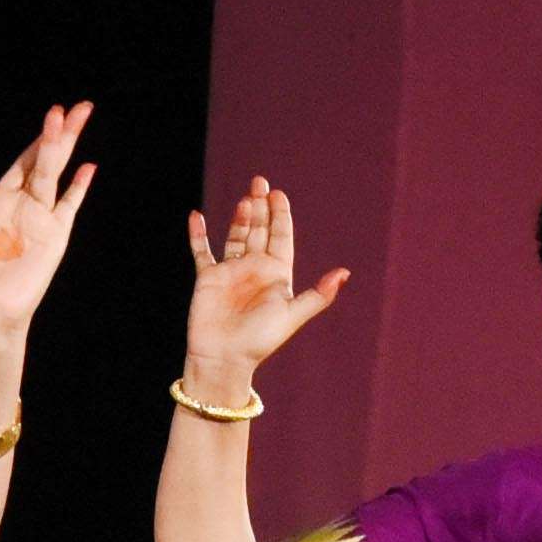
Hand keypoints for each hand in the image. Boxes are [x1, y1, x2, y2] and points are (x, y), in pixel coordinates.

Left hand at [0, 101, 95, 337]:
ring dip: (68, 148)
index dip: (35, 142)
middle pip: (44, 161)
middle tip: (74, 108)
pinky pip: (70, 206)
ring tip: (80, 119)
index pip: (22, 164)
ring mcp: (41, 219)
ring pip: (57, 175)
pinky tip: (88, 168)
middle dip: (58, 135)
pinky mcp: (55, 236)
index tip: (49, 116)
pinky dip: (79, 188)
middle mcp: (22, 206)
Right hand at [185, 176, 347, 387]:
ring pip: (235, 236)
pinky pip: (202, 252)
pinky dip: (198, 235)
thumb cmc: (260, 341)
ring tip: (245, 200)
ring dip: (240, 217)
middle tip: (260, 182)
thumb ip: (317, 295)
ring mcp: (230, 272)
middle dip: (260, 207)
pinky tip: (196, 216)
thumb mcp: (292, 315)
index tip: (279, 194)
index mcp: (276, 274)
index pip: (280, 237)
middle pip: (259, 230)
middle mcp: (254, 269)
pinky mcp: (208, 278)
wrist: (225, 358)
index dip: (281, 215)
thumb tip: (344, 273)